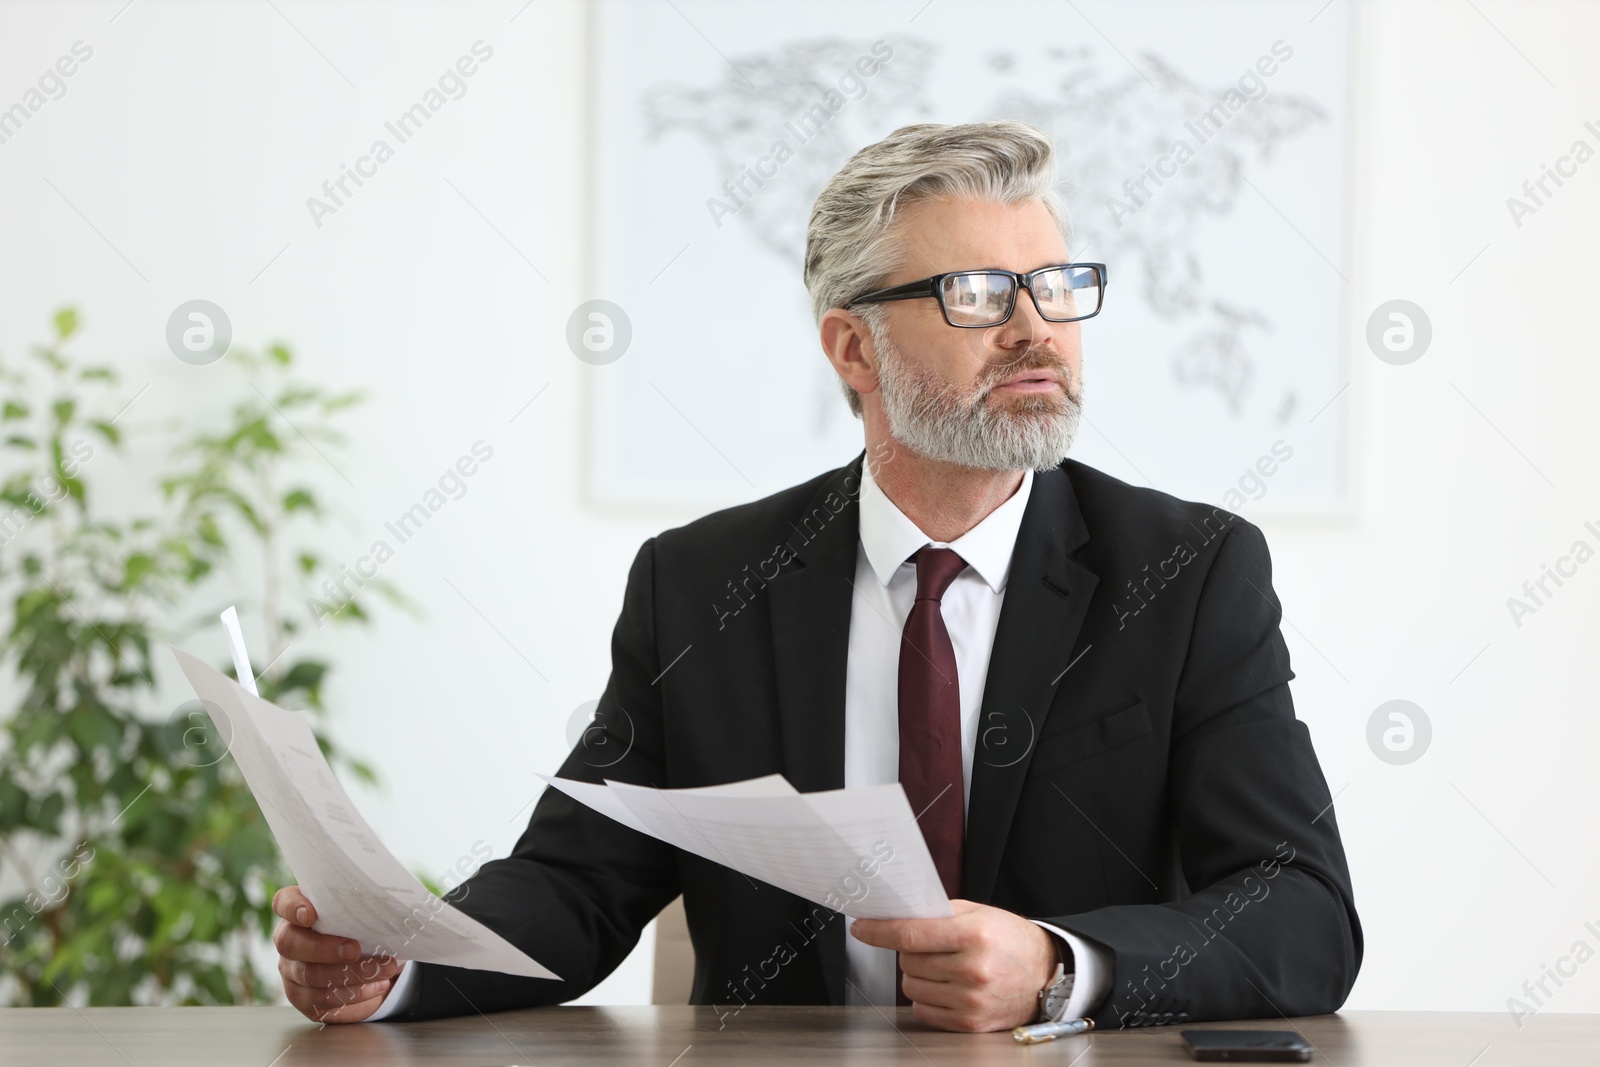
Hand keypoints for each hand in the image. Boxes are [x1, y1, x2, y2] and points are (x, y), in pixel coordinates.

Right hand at [271, 886, 403, 1022]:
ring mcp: (293, 971)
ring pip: (310, 975)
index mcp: (301, 911)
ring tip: (382, 970)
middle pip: (290, 943)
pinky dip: (353, 994)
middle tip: (355, 950)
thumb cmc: (365, 930)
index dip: (292, 908)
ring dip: (350, 974)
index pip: (283, 903)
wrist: (372, 963)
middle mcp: (290, 940)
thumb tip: (392, 909)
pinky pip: (322, 1000)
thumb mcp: (366, 914)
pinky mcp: (304, 998)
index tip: (311, 915)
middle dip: (324, 948)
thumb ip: (365, 908)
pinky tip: (376, 987)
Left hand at [849, 899, 1059, 1032]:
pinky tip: (946, 986)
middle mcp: (972, 969)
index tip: (862, 928)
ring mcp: (971, 999)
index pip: (911, 934)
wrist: (1047, 975)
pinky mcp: (970, 1022)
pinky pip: (924, 1010)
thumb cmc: (1010, 940)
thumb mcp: (979, 913)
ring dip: (917, 975)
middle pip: (908, 961)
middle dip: (909, 951)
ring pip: (912, 987)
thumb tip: (896, 915)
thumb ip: (938, 914)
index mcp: (973, 935)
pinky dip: (927, 998)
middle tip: (930, 947)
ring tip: (942, 967)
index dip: (879, 931)